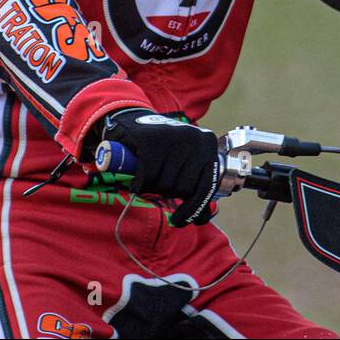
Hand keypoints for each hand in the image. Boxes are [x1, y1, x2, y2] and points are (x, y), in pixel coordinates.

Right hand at [100, 110, 220, 226]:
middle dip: (168, 191)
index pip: (207, 185)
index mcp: (208, 144)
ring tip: (148, 170)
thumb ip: (196, 182)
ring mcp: (173, 138)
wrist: (131, 119)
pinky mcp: (150, 141)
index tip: (181, 221)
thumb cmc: (161, 149)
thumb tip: (204, 217)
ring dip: (152, 186)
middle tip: (158, 178)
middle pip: (183, 188)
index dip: (195, 207)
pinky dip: (138, 183)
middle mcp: (195, 139)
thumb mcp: (185, 160)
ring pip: (164, 185)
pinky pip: (146, 178)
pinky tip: (135, 177)